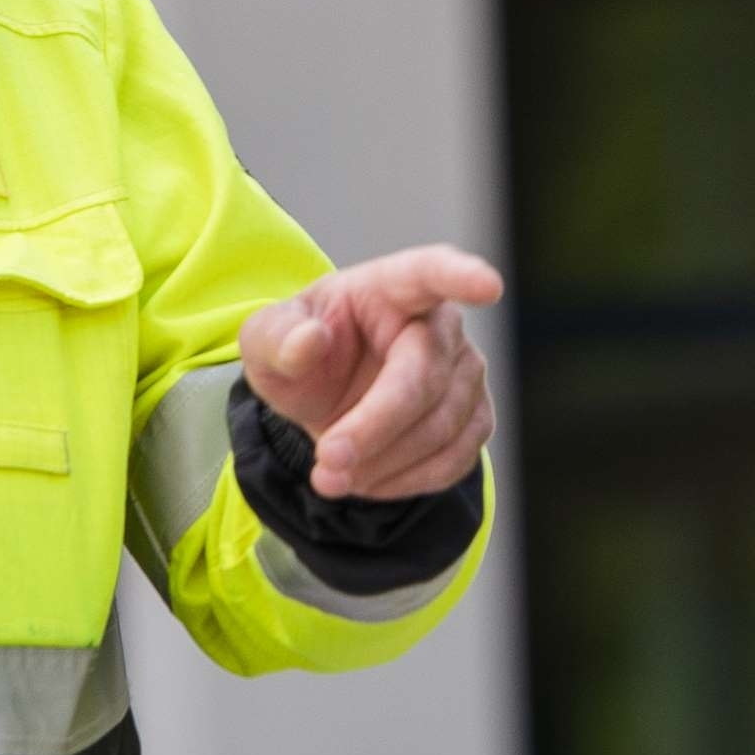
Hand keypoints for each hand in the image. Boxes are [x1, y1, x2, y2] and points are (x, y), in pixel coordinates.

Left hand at [241, 245, 503, 501]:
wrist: (324, 395)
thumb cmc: (300, 354)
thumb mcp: (266, 343)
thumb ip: (276, 338)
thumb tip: (308, 341)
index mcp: (391, 287)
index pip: (431, 273)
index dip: (461, 278)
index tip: (488, 286)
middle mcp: (441, 325)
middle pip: (426, 380)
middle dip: (374, 429)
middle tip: (327, 465)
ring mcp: (467, 372)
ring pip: (442, 429)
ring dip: (383, 463)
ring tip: (333, 476)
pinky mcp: (475, 418)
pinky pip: (454, 460)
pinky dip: (405, 481)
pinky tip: (366, 479)